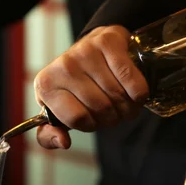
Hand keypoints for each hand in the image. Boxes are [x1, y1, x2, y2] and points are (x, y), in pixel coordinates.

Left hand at [34, 25, 148, 148]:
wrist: (91, 47)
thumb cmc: (74, 86)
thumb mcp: (56, 111)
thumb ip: (49, 136)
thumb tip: (64, 142)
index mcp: (46, 86)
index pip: (77, 119)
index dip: (91, 125)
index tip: (94, 119)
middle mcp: (63, 67)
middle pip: (100, 108)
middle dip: (112, 117)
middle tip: (114, 111)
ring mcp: (84, 52)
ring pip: (117, 95)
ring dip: (128, 106)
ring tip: (124, 102)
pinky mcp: (107, 42)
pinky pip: (131, 79)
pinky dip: (139, 92)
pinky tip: (135, 92)